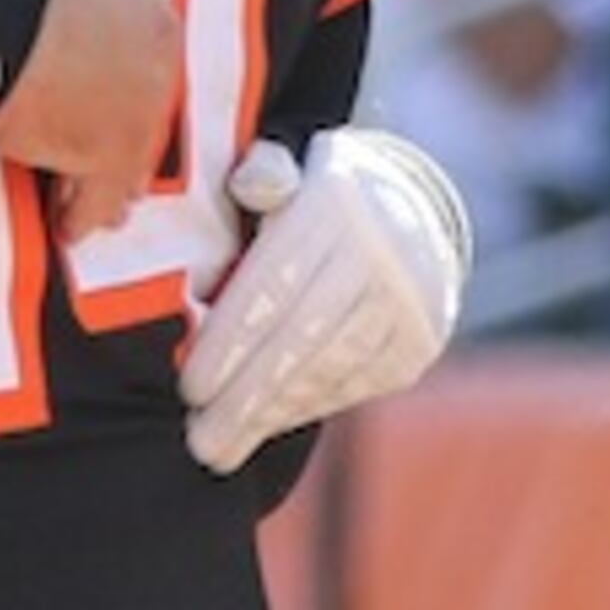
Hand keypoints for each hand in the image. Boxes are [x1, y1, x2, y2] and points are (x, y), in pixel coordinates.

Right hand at [0, 0, 180, 240]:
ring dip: (107, 179)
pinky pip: (106, 191)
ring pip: (131, 151)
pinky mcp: (111, 149)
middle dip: (119, 127)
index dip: (114, 64)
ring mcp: (139, 100)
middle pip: (143, 98)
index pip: (142, 33)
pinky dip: (88, 210)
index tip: (94, 84)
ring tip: (82, 201)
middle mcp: (156, 43)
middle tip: (88, 152)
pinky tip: (68, 224)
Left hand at [180, 126, 470, 473]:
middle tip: (199, 440)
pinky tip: (268, 423)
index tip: (190, 389)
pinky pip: (361, 381)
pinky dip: (311, 406)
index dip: (230, 343)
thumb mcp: (285, 165)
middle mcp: (381, 252)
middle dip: (246, 397)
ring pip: (332, 367)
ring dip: (273, 413)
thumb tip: (252, 183)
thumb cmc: (308, 195)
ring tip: (222, 444)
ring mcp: (408, 299)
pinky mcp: (420, 338)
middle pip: (303, 339)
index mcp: (334, 205)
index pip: (276, 286)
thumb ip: (262, 172)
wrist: (405, 208)